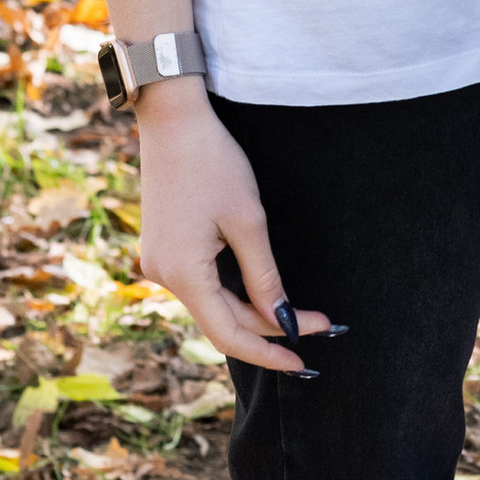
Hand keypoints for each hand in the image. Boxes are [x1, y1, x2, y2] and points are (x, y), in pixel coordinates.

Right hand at [134, 81, 332, 372]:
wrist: (172, 119)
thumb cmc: (213, 163)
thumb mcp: (248, 221)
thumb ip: (264, 277)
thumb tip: (280, 319)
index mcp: (183, 274)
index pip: (229, 334)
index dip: (267, 353)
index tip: (304, 361)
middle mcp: (163, 275)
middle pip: (222, 320)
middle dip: (270, 328)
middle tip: (319, 325)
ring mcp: (159, 262)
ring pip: (213, 303)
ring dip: (253, 311)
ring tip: (299, 313)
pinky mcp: (164, 247)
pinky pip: (202, 283)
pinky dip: (233, 292)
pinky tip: (263, 293)